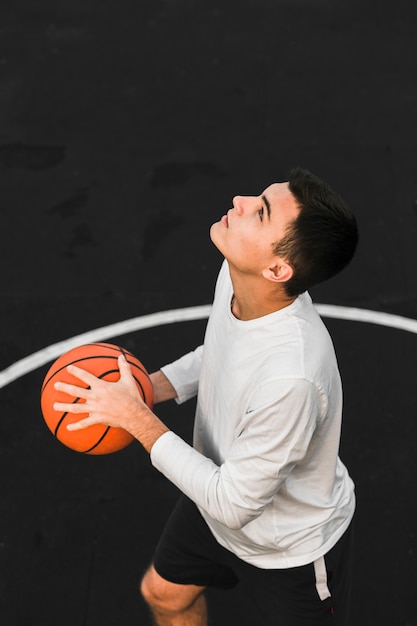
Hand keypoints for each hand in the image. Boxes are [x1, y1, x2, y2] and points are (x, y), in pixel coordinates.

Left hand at [53, 354, 168, 451]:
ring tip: (54, 406)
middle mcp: (95, 397)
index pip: (85, 376)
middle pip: (76, 391)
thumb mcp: (128, 380)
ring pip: (76, 408)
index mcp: (101, 387)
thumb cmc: (132, 397)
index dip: (76, 371)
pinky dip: (76, 426)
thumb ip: (124, 367)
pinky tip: (68, 428)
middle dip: (64, 388)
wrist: (135, 415)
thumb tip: (122, 356)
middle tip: (55, 385)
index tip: (68, 368)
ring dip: (64, 407)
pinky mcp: (97, 419)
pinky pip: (84, 423)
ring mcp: (95, 409)